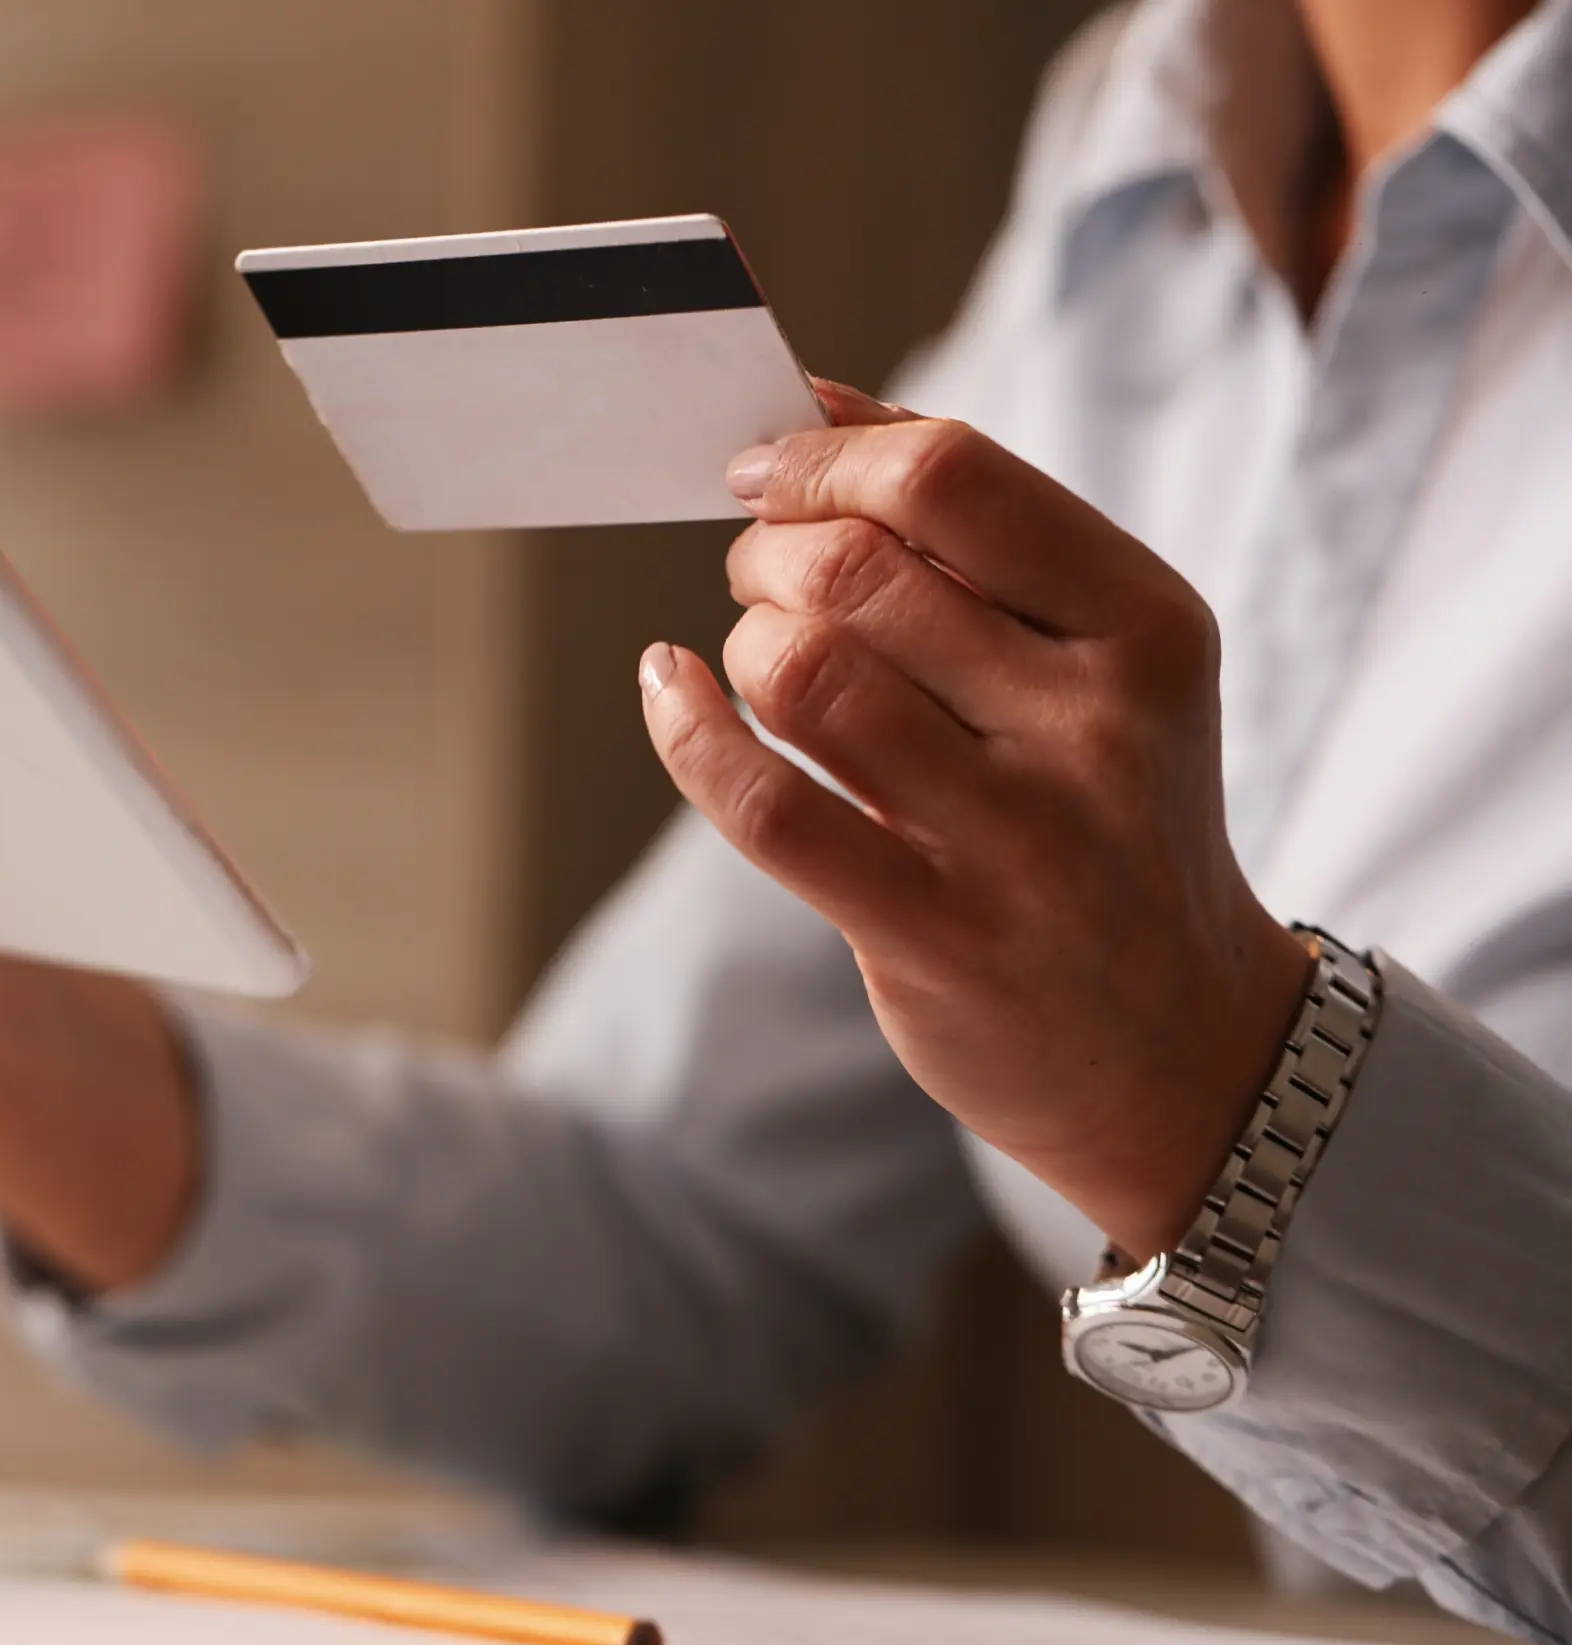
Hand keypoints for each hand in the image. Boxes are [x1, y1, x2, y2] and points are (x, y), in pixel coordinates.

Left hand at [639, 381, 1310, 1257]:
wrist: (1176, 1043)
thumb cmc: (1102, 811)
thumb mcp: (1096, 657)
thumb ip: (972, 526)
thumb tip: (816, 398)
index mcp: (1145, 624)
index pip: (953, 476)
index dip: (826, 454)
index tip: (766, 467)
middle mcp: (1095, 723)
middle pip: (855, 571)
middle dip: (769, 549)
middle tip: (759, 571)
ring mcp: (1020, 838)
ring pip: (802, 673)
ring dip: (741, 641)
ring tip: (755, 654)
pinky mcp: (935, 933)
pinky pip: (766, 803)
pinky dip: (688, 729)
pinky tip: (671, 692)